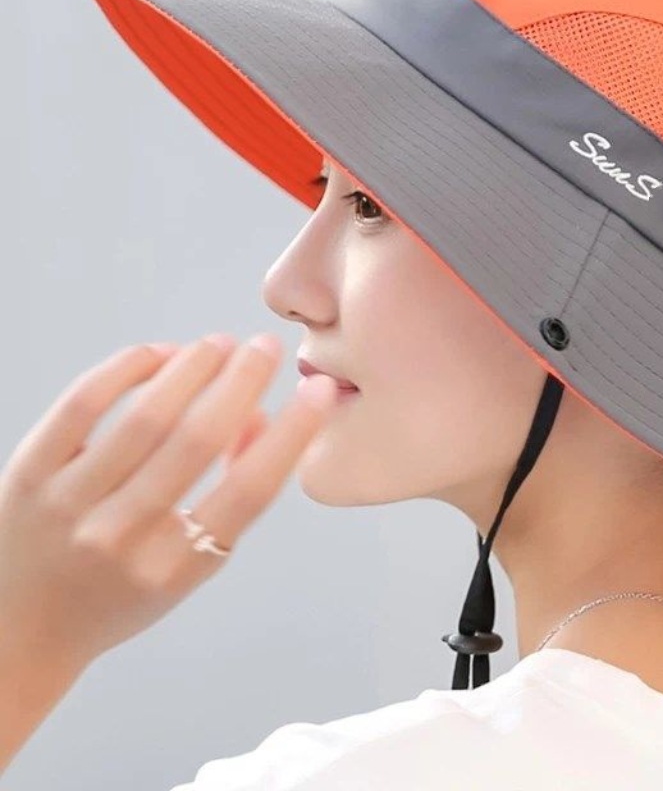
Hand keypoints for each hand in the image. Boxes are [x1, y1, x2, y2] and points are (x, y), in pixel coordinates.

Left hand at [0, 333, 338, 672]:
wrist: (20, 631)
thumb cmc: (116, 595)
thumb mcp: (187, 569)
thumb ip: (230, 500)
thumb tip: (256, 416)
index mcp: (172, 568)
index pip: (248, 490)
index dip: (292, 433)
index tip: (319, 392)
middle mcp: (120, 538)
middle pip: (197, 441)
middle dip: (243, 381)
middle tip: (267, 347)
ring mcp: (67, 505)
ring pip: (144, 416)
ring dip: (193, 367)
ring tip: (219, 344)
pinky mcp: (27, 475)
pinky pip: (83, 404)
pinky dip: (129, 369)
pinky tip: (160, 354)